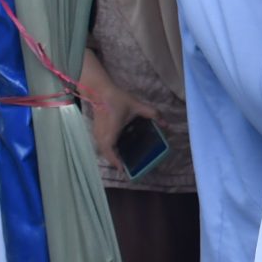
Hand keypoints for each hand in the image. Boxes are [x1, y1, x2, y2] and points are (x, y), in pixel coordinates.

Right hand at [77, 49, 155, 173]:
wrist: (99, 90)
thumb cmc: (117, 99)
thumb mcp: (137, 105)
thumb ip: (153, 113)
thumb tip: (166, 125)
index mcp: (110, 132)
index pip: (110, 152)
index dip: (116, 162)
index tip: (124, 170)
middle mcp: (101, 135)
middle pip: (107, 154)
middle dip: (115, 162)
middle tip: (127, 167)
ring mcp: (96, 133)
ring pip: (103, 150)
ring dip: (112, 156)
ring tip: (123, 160)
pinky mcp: (95, 130)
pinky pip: (101, 144)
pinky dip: (108, 149)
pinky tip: (117, 149)